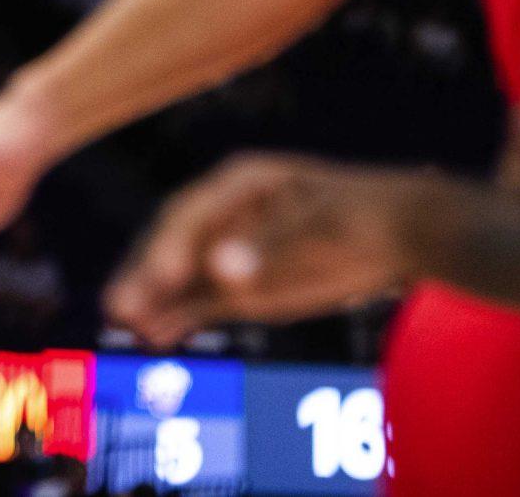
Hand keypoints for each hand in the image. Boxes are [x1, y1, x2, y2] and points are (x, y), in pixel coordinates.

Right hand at [103, 154, 418, 346]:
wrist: (400, 234)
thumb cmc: (360, 218)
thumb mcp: (320, 227)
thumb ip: (267, 249)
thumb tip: (221, 270)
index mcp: (238, 184)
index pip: (189, 215)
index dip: (168, 247)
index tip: (157, 279)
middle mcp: (223, 216)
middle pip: (173, 245)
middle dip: (145, 275)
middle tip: (119, 306)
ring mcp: (229, 251)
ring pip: (180, 277)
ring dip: (151, 299)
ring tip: (123, 322)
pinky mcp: (241, 286)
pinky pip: (199, 302)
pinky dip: (176, 317)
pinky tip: (154, 335)